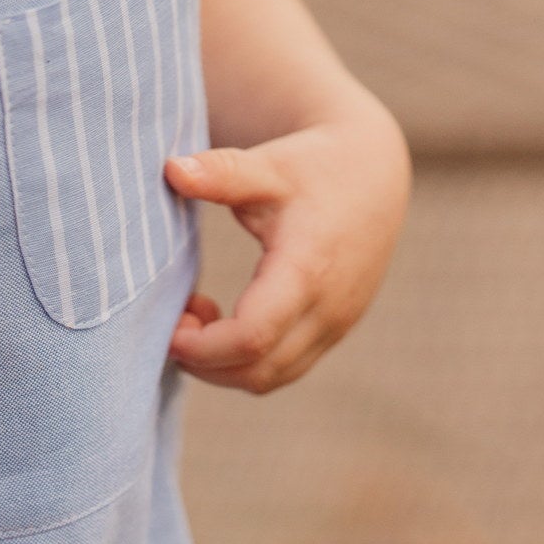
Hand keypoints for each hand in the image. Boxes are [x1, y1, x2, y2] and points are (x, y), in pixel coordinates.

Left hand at [161, 103, 410, 393]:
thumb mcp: (267, 165)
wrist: (374, 175)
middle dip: (203, 361)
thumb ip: (221, 172)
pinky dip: (244, 361)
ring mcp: (335, 325)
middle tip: (174, 319)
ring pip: (270, 378)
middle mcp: (327, 308)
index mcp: (307, 270)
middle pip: (257, 372)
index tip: (169, 324)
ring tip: (194, 315)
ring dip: (221, 364)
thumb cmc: (313, 167)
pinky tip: (222, 318)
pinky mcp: (333, 330)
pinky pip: (283, 368)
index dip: (201, 345)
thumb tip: (172, 168)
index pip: (252, 336)